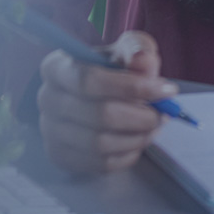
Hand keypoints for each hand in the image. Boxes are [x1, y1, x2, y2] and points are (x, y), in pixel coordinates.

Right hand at [38, 30, 176, 173]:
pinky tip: (138, 139)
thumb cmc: (110, 70)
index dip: (132, 87)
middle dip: (141, 116)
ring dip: (137, 137)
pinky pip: (101, 163)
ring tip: (154, 126)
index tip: (166, 90)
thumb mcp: (126, 50)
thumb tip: (143, 61)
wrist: (95, 95)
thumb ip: (137, 49)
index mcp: (56, 67)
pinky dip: (128, 154)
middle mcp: (46, 99)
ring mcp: (50, 131)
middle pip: (100, 115)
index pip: (90, 80)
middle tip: (163, 113)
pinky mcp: (60, 156)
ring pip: (101, 143)